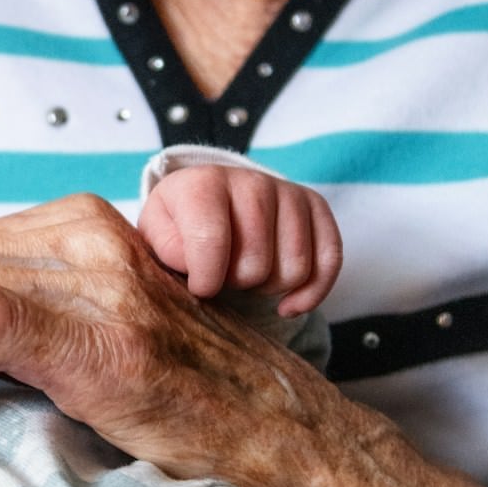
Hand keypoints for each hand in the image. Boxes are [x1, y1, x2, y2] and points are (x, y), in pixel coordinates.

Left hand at [138, 163, 341, 314]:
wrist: (212, 197)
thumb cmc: (181, 223)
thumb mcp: (157, 233)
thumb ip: (166, 250)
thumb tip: (198, 269)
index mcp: (204, 184)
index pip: (211, 243)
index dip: (205, 281)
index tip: (199, 288)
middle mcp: (252, 181)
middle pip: (256, 265)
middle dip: (237, 284)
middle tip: (224, 276)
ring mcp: (289, 192)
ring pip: (294, 270)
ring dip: (269, 288)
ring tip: (248, 276)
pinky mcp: (317, 208)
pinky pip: (330, 262)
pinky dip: (310, 294)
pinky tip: (288, 305)